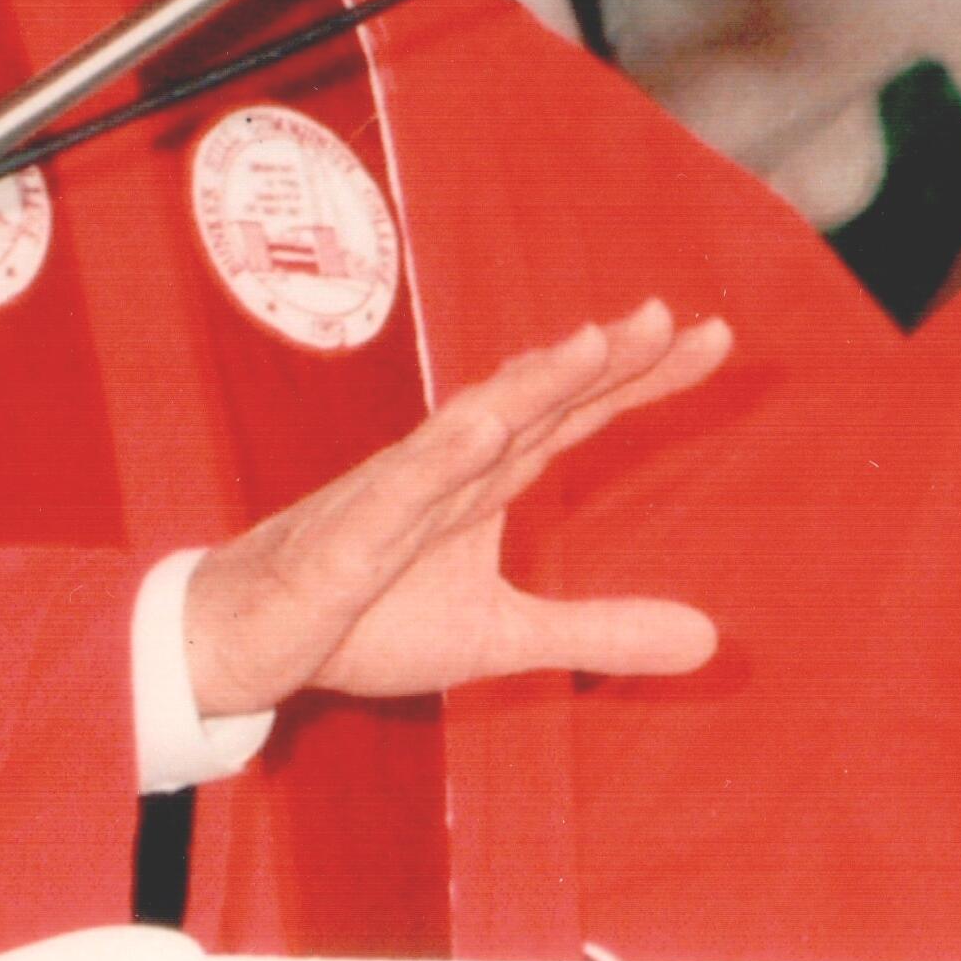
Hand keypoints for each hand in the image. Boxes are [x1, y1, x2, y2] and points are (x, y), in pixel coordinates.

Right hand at [182, 304, 732, 716]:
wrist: (249, 640)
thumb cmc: (364, 620)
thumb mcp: (502, 636)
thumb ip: (599, 630)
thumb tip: (712, 642)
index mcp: (485, 483)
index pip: (574, 417)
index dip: (638, 378)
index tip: (711, 337)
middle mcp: (447, 470)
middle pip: (535, 402)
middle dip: (599, 361)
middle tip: (669, 318)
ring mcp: (396, 495)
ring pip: (472, 427)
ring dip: (530, 385)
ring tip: (591, 345)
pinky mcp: (350, 537)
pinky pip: (401, 490)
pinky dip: (444, 456)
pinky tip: (489, 425)